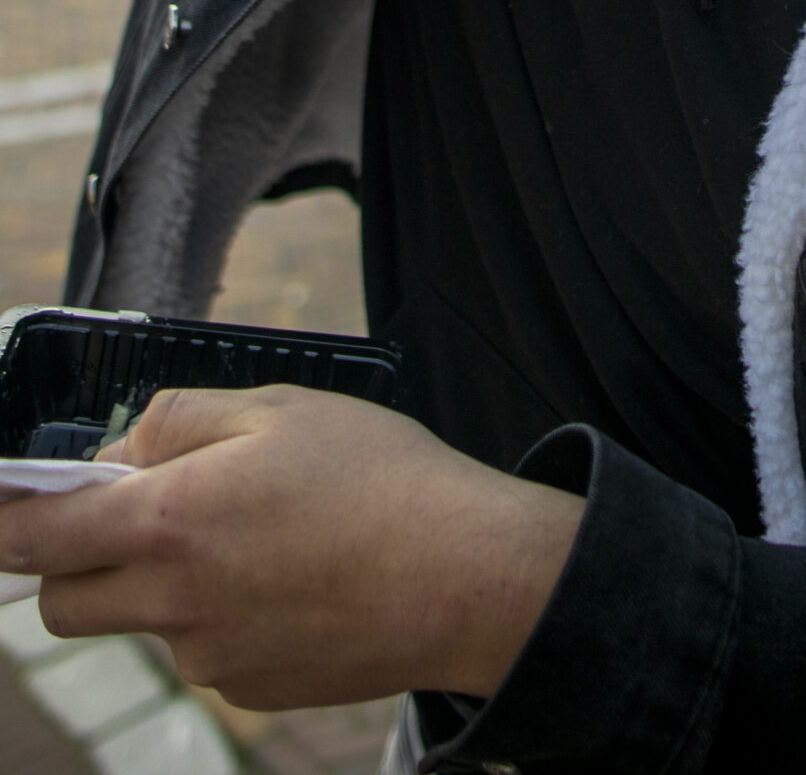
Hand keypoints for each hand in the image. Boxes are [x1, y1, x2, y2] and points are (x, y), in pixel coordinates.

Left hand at [0, 385, 581, 710]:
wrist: (467, 576)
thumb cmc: (380, 478)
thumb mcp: (279, 407)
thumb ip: (180, 421)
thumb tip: (124, 452)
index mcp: (172, 524)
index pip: (36, 539)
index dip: (1, 520)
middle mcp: (177, 606)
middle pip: (64, 604)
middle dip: (72, 560)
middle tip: (131, 511)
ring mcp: (213, 659)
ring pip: (141, 623)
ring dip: (159, 583)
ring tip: (254, 532)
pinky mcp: (253, 690)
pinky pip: (202, 649)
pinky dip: (218, 614)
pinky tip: (291, 575)